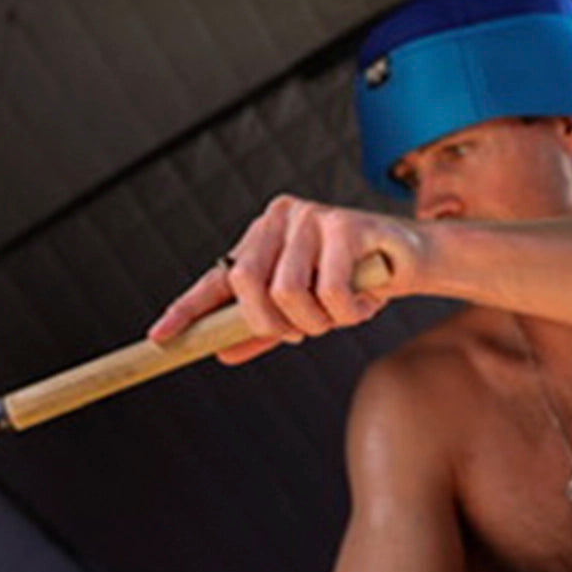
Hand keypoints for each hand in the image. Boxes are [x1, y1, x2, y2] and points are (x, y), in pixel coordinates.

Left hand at [148, 195, 419, 363]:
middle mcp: (281, 218)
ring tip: (341, 314)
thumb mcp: (302, 310)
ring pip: (289, 291)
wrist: (410, 260)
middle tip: (303, 333)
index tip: (161, 336)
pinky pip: (330, 291)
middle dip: (273, 323)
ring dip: (317, 321)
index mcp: (262, 236)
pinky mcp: (347, 225)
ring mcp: (313, 217)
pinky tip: (365, 301)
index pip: (218, 276)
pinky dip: (348, 311)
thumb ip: (262, 328)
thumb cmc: (352, 282)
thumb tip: (221, 354)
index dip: (187, 308)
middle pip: (248, 284)